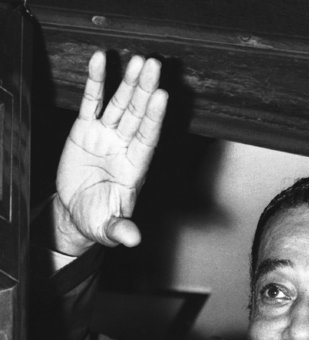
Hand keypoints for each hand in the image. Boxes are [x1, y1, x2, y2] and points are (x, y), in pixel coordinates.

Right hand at [53, 51, 167, 254]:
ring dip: (127, 82)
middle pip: (137, 115)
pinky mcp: (84, 129)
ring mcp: (106, 136)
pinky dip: (95, 82)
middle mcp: (124, 147)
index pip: (148, 139)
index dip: (154, 118)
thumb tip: (134, 239)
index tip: (162, 96)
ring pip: (119, 104)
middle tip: (153, 66)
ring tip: (136, 60)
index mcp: (134, 168)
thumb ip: (121, 229)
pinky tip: (99, 60)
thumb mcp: (108, 228)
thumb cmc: (98, 220)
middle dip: (144, 91)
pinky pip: (91, 102)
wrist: (76, 213)